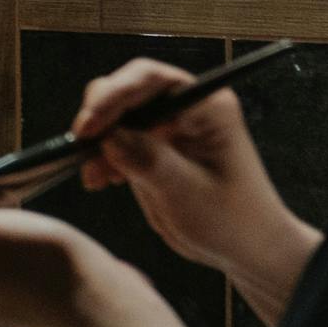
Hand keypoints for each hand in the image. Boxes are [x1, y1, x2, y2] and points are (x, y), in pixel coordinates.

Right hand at [70, 58, 317, 302]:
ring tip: (94, 176)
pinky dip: (102, 156)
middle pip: (128, 90)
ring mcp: (168, 126)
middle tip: (82, 147)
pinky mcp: (154, 146)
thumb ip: (149, 160)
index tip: (89, 126)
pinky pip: (117, 139)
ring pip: (116, 114)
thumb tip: (108, 136)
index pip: (151, 80)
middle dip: (101, 116)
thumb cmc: (233, 220)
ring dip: (98, 140)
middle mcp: (186, 108)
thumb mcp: (188, 192)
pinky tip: (101, 180)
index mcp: (207, 107)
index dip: (113, 95)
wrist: (245, 247)